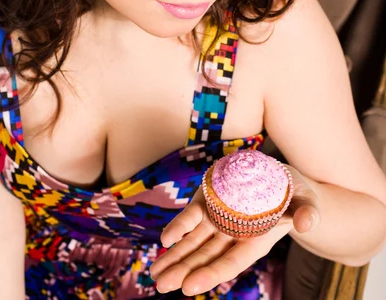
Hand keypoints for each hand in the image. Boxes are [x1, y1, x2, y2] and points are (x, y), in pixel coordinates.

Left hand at [149, 163, 320, 295]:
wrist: (280, 176)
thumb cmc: (296, 193)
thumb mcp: (307, 200)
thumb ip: (308, 212)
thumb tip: (307, 223)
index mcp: (256, 241)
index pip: (230, 263)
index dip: (210, 274)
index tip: (189, 287)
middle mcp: (234, 235)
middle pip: (205, 258)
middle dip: (183, 271)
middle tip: (161, 286)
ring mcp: (219, 220)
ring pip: (193, 243)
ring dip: (174, 258)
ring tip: (155, 275)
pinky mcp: (210, 204)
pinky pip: (191, 218)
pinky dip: (178, 229)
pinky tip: (164, 242)